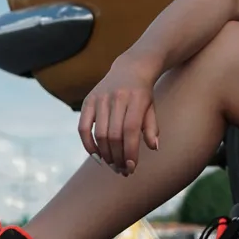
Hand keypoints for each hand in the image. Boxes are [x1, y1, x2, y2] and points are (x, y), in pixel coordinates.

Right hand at [78, 59, 159, 175]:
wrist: (131, 67)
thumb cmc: (143, 93)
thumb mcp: (151, 107)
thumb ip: (152, 127)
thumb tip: (154, 147)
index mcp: (136, 98)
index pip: (131, 130)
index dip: (130, 151)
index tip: (132, 167)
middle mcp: (117, 97)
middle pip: (114, 135)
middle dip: (118, 157)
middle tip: (123, 170)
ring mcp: (101, 98)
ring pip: (100, 133)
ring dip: (106, 154)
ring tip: (113, 165)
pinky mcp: (88, 100)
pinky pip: (84, 127)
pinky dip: (88, 144)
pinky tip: (97, 156)